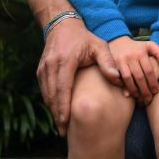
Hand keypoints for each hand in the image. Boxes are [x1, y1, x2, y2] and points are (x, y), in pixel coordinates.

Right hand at [36, 17, 120, 136]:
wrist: (62, 26)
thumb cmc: (84, 38)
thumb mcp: (99, 46)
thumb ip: (108, 62)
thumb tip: (118, 79)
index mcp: (65, 61)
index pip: (63, 87)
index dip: (63, 106)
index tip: (66, 121)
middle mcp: (51, 66)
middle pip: (52, 95)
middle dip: (57, 115)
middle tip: (64, 132)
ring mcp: (43, 69)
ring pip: (46, 95)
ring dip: (53, 111)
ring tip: (61, 127)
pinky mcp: (40, 71)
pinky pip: (44, 90)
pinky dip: (50, 102)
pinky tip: (57, 112)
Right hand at [109, 37, 158, 103]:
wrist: (118, 43)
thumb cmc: (138, 48)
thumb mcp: (150, 46)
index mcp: (141, 52)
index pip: (149, 70)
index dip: (153, 82)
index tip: (156, 91)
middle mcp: (130, 56)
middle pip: (139, 76)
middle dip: (145, 90)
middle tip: (148, 99)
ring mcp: (120, 60)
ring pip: (128, 79)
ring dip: (134, 90)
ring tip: (139, 98)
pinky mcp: (111, 65)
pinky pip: (117, 78)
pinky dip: (122, 86)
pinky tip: (128, 93)